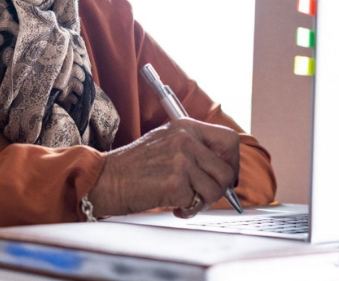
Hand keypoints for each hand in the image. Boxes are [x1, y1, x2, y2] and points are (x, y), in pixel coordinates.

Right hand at [88, 118, 239, 218]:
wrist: (105, 179)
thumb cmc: (133, 167)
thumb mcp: (165, 143)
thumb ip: (194, 149)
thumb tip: (225, 170)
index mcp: (185, 127)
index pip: (229, 140)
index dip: (233, 162)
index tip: (227, 176)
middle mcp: (185, 140)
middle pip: (227, 170)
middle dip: (219, 189)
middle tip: (203, 196)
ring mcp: (181, 161)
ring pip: (215, 190)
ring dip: (202, 202)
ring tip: (183, 201)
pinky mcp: (175, 184)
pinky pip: (197, 204)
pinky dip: (187, 211)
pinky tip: (172, 206)